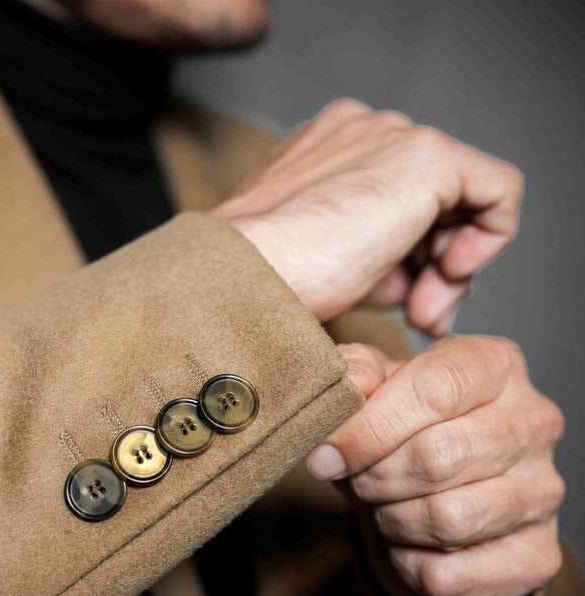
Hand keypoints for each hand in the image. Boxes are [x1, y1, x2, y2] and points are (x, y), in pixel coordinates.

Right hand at [211, 100, 523, 334]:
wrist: (241, 281)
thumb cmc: (268, 284)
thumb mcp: (330, 268)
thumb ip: (383, 261)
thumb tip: (430, 286)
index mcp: (330, 152)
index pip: (398, 203)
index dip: (412, 260)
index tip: (403, 308)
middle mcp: (363, 133)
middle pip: (433, 202)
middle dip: (435, 267)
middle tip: (422, 318)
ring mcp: (391, 137)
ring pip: (462, 200)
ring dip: (452, 267)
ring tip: (424, 313)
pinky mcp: (423, 157)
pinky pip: (497, 190)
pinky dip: (489, 239)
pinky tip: (451, 274)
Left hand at [307, 337, 564, 595]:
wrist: (429, 493)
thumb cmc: (400, 428)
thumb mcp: (370, 387)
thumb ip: (355, 375)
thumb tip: (349, 391)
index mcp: (494, 366)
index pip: (433, 391)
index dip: (368, 430)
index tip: (326, 456)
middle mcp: (534, 423)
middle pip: (438, 458)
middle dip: (375, 478)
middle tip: (357, 481)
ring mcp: (544, 492)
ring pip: (447, 520)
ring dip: (392, 521)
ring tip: (384, 506)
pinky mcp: (538, 556)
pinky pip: (449, 575)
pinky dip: (408, 565)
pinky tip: (410, 543)